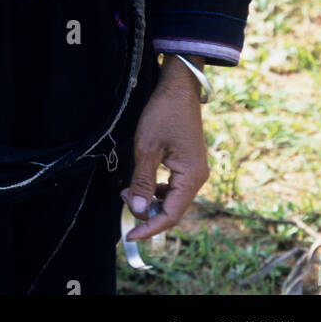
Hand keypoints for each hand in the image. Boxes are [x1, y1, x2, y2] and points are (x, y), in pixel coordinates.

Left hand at [120, 55, 208, 241]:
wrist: (178, 86)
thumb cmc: (163, 114)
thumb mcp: (146, 148)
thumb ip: (142, 181)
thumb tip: (138, 211)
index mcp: (191, 177)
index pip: (170, 215)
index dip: (149, 227)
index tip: (129, 234)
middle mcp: (197, 178)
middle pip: (172, 208)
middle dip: (147, 212)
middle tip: (123, 202)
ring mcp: (194, 170)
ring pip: (171, 198)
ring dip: (149, 199)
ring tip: (127, 190)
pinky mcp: (188, 162)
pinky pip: (172, 185)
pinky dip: (155, 188)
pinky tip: (141, 180)